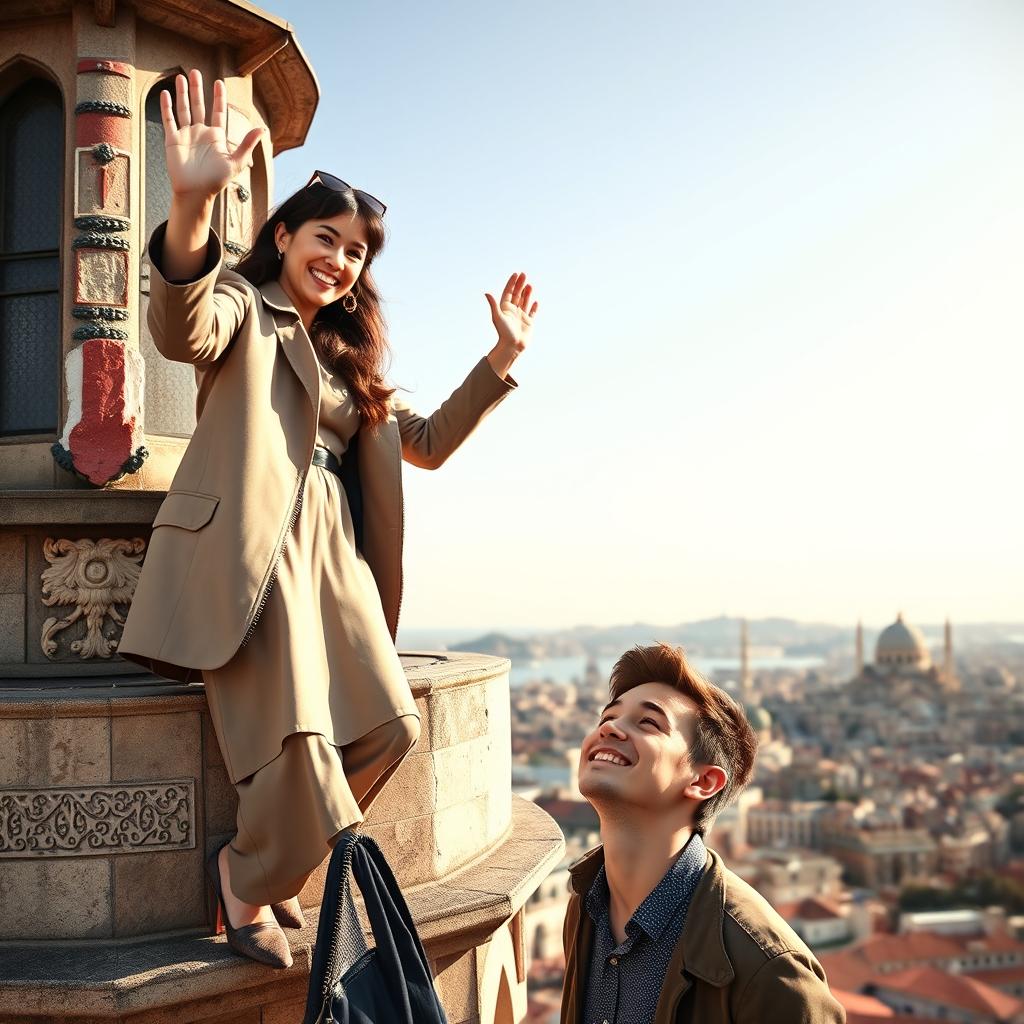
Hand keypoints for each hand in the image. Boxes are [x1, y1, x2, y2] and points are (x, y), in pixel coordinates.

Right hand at [160, 69, 261, 200]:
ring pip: (184, 109)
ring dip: (182, 93)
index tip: (219, 82)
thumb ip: (247, 144)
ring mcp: (186, 135)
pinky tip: (166, 93)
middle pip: (199, 105)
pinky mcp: (173, 140)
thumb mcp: (235, 162)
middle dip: (197, 89)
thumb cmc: (216, 181)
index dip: (219, 98)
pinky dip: (166, 107)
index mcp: (217, 137)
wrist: (195, 192)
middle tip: (195, 72)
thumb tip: (262, 129)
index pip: (218, 112)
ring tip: (181, 77)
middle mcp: (201, 133)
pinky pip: (169, 120)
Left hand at [485, 273, 538, 377]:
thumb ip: (493, 304)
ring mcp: (521, 316)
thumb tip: (486, 293)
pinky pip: (532, 313)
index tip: (516, 274)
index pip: (508, 292)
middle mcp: (513, 311)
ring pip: (525, 301)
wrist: (512, 347)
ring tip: (530, 285)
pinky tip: (536, 301)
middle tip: (524, 275)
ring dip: (527, 293)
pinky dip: (534, 307)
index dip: (512, 283)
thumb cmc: (503, 333)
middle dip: (520, 285)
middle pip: (517, 295)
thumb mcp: (497, 317)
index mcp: (505, 308)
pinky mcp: (528, 323)